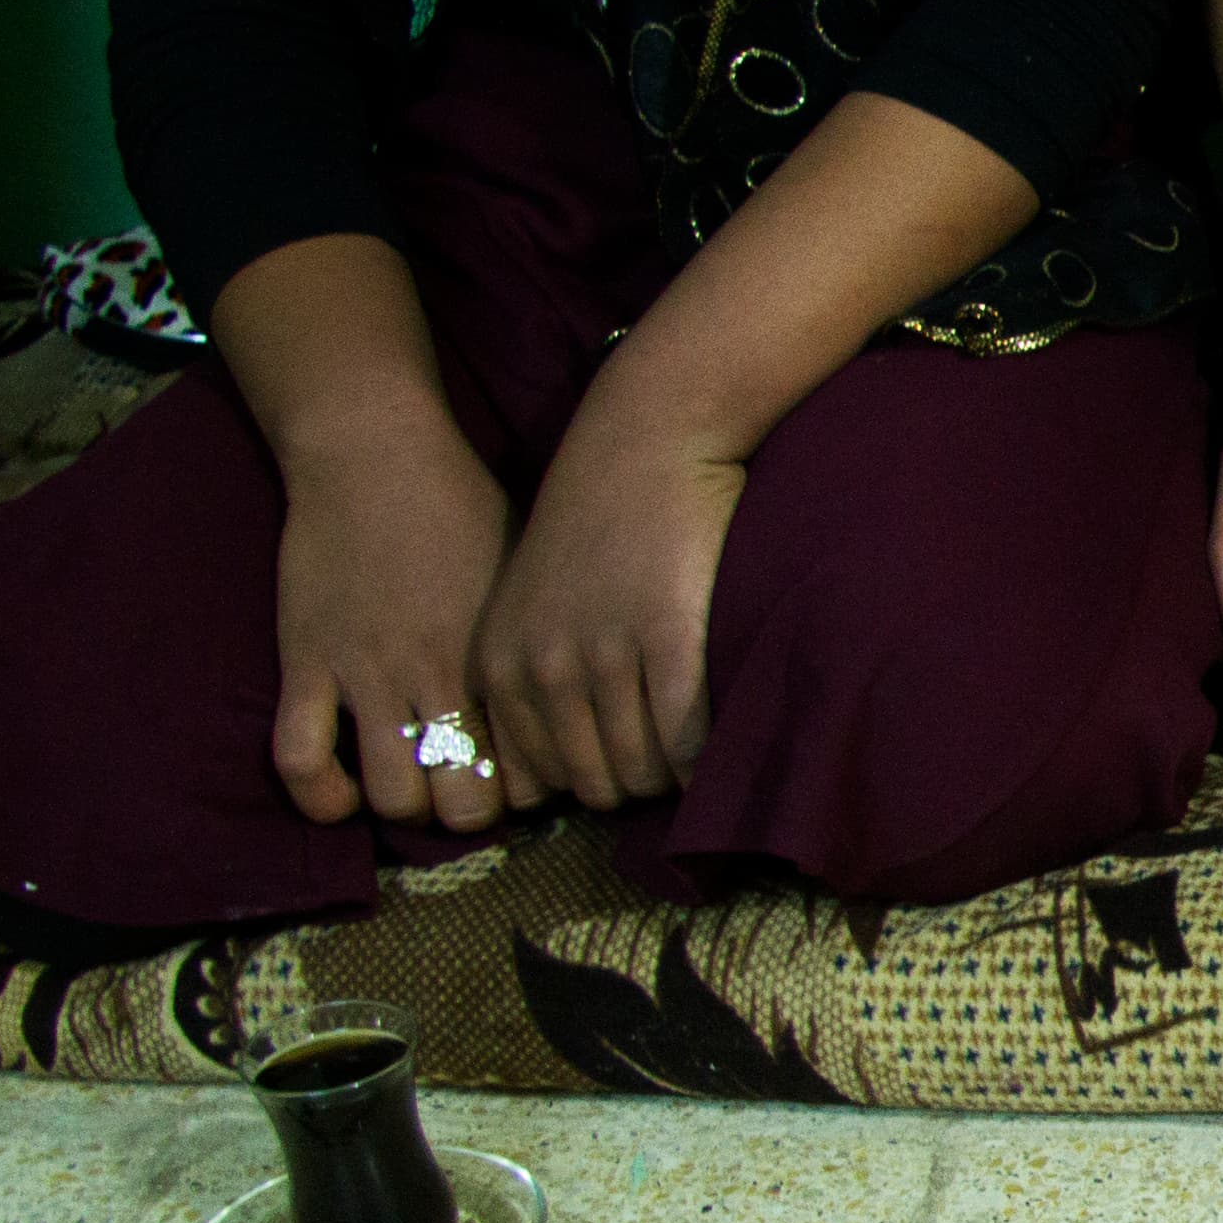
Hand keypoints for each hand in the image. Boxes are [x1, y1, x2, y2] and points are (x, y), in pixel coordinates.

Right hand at [272, 414, 516, 834]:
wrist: (375, 449)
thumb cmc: (460, 503)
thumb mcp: (522, 571)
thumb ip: (535, 637)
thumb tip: (573, 684)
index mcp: (495, 655)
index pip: (527, 766)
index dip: (530, 791)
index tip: (527, 782)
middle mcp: (435, 675)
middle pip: (462, 801)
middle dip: (467, 814)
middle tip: (464, 795)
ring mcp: (366, 672)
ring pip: (389, 794)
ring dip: (400, 806)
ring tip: (409, 788)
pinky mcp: (306, 661)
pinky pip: (299, 758)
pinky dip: (319, 794)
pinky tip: (340, 795)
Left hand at [470, 422, 745, 810]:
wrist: (646, 438)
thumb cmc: (600, 522)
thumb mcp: (533, 603)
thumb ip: (538, 676)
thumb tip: (575, 767)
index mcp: (498, 666)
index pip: (543, 781)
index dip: (596, 778)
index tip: (630, 759)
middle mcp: (540, 669)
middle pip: (598, 785)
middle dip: (640, 782)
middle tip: (676, 757)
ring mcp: (601, 656)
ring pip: (643, 771)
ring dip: (679, 774)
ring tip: (703, 746)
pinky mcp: (665, 637)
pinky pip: (687, 737)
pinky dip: (708, 756)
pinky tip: (725, 739)